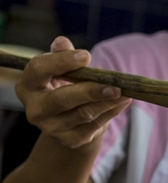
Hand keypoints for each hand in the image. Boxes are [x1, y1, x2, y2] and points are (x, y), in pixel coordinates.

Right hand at [16, 36, 130, 149]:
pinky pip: (94, 125)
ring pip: (84, 114)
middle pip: (62, 99)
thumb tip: (62, 43)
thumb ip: (61, 54)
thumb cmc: (62, 85)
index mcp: (27, 86)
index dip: (61, 61)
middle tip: (115, 84)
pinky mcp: (70, 140)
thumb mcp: (59, 67)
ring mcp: (52, 128)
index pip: (39, 70)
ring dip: (107, 102)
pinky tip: (123, 102)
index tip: (86, 56)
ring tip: (125, 91)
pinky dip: (111, 112)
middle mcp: (35, 110)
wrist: (67, 118)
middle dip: (91, 91)